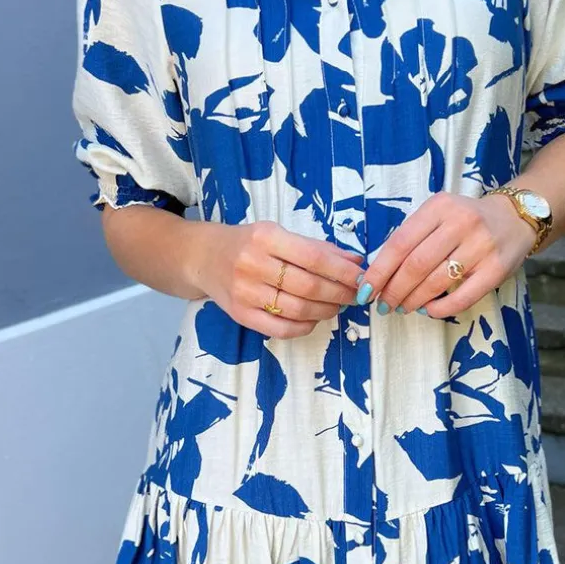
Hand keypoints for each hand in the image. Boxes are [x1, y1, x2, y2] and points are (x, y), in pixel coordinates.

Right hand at [191, 220, 364, 337]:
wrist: (202, 257)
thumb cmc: (246, 243)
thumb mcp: (277, 234)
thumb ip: (315, 248)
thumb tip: (355, 262)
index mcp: (265, 237)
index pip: (314, 258)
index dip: (343, 271)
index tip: (361, 277)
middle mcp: (252, 264)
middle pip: (309, 286)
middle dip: (340, 294)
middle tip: (355, 295)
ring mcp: (245, 292)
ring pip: (298, 310)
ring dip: (326, 311)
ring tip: (337, 306)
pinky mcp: (240, 315)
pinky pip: (280, 329)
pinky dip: (305, 326)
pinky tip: (314, 318)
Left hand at [357, 192, 538, 317]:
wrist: (514, 219)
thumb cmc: (465, 220)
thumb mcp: (438, 215)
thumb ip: (412, 237)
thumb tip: (379, 274)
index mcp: (439, 207)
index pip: (400, 242)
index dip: (379, 271)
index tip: (366, 290)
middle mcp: (461, 223)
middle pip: (416, 265)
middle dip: (393, 290)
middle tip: (383, 304)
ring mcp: (481, 246)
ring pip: (436, 282)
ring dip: (413, 300)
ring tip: (403, 307)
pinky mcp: (496, 269)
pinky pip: (463, 297)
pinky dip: (441, 309)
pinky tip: (429, 310)